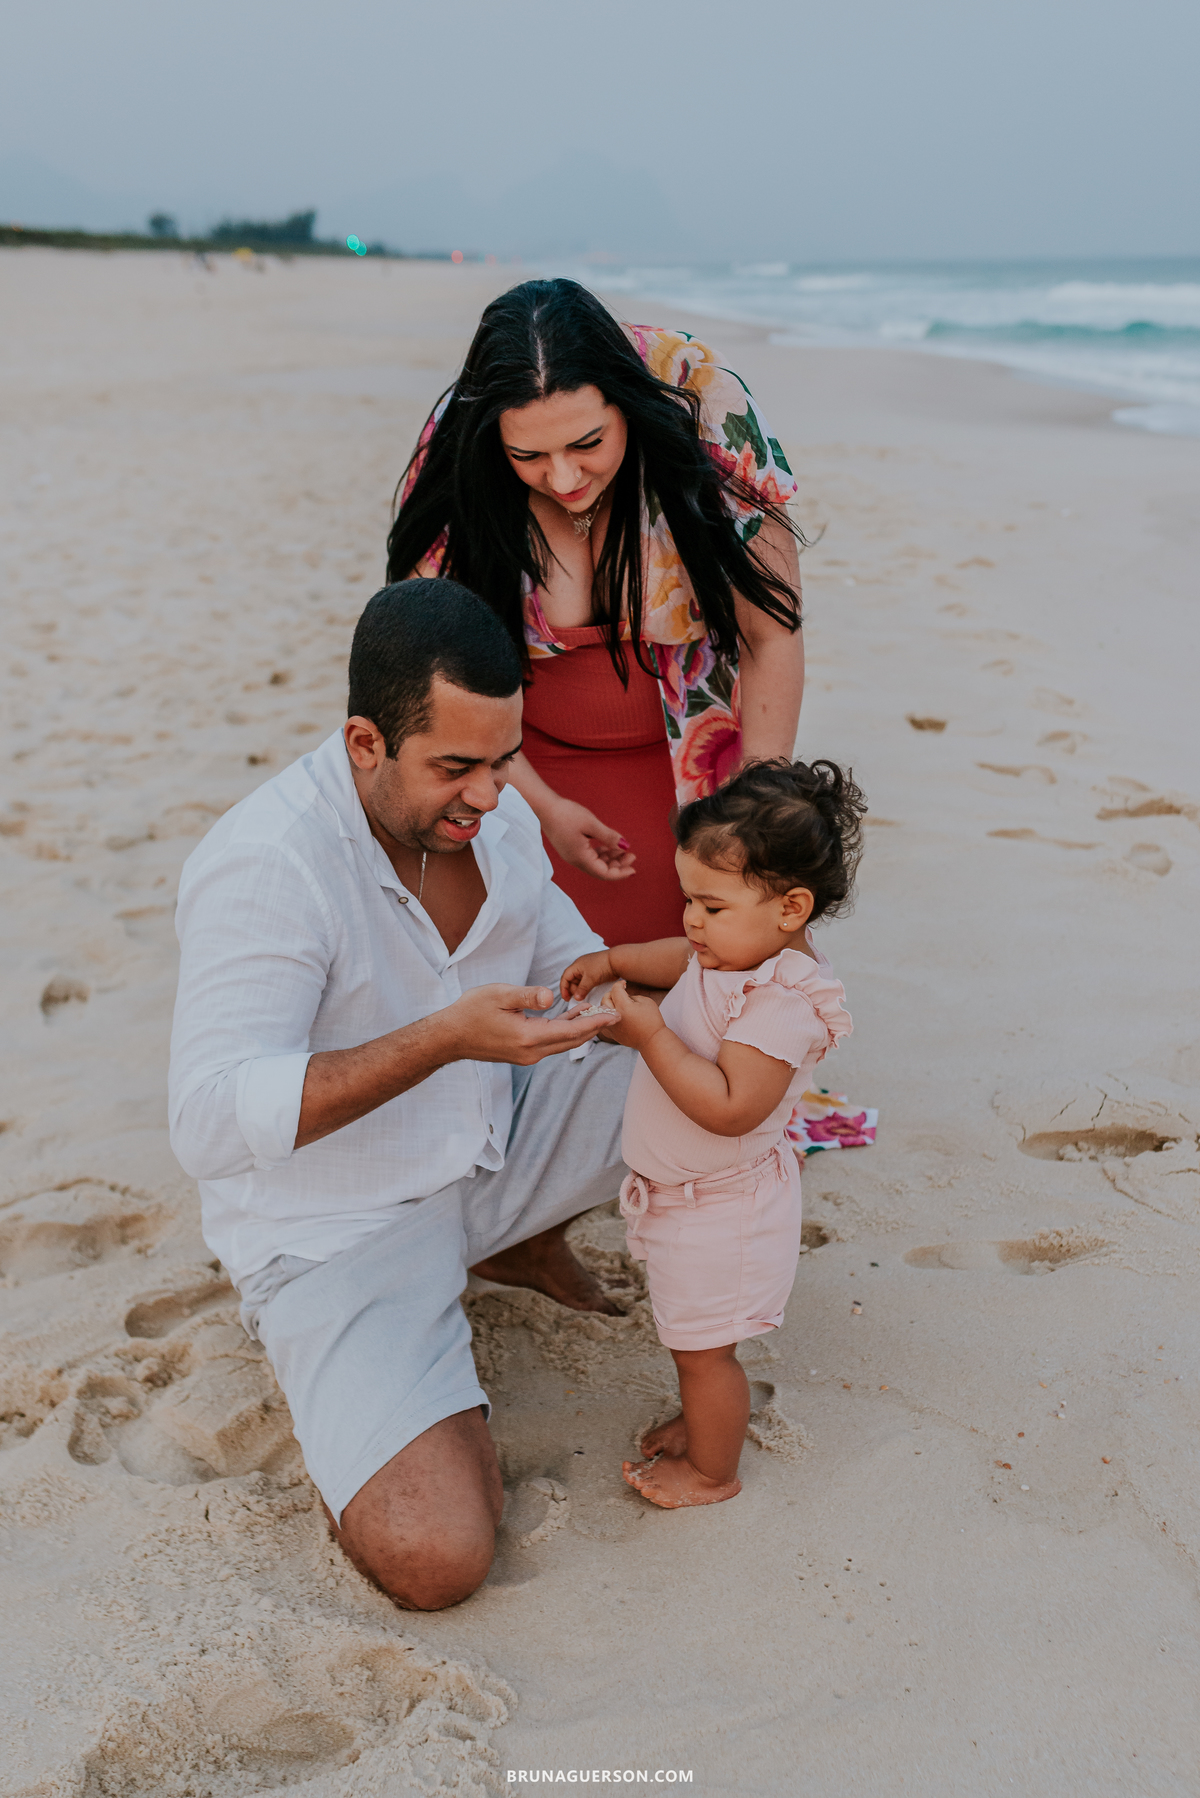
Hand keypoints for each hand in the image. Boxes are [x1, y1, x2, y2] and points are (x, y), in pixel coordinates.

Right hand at [445, 983, 608, 1066]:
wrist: (450, 1037)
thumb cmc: (471, 1012)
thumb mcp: (498, 994)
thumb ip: (527, 995)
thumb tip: (550, 996)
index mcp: (528, 1037)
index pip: (571, 1032)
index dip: (596, 1023)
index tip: (615, 1014)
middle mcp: (531, 1052)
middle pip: (572, 1041)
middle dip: (595, 1027)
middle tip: (617, 1013)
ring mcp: (527, 1056)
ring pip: (562, 1043)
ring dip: (581, 1029)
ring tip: (599, 1012)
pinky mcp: (523, 1054)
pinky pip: (551, 1043)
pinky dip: (565, 1031)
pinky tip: (573, 1016)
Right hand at [542, 797, 635, 882]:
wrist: (544, 807)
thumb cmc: (566, 814)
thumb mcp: (591, 824)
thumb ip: (609, 836)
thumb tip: (625, 846)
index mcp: (580, 858)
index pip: (604, 873)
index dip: (620, 873)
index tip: (634, 868)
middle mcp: (576, 860)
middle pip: (600, 870)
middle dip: (618, 865)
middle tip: (632, 855)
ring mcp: (572, 854)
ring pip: (595, 863)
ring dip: (610, 859)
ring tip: (623, 850)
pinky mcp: (570, 848)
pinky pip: (589, 856)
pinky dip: (601, 853)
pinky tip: (609, 846)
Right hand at [560, 949, 614, 1003]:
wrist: (617, 961)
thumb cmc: (602, 967)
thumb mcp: (590, 979)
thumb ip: (582, 989)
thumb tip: (576, 998)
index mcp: (576, 965)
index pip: (565, 977)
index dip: (564, 988)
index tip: (566, 998)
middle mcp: (581, 967)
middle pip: (572, 980)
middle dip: (572, 990)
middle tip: (577, 999)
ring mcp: (588, 969)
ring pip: (580, 982)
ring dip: (580, 990)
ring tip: (582, 997)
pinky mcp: (595, 973)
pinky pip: (587, 982)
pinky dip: (586, 988)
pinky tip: (588, 994)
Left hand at [601, 980, 666, 1051]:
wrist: (653, 1040)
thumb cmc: (653, 1020)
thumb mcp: (646, 1001)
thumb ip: (632, 996)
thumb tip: (623, 995)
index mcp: (624, 1006)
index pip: (615, 989)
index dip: (620, 984)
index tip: (624, 984)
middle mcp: (615, 1016)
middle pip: (605, 998)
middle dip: (612, 993)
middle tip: (620, 994)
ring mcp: (612, 1026)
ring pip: (602, 1010)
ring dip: (608, 1005)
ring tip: (618, 1005)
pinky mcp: (612, 1034)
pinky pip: (603, 1021)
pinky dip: (607, 1016)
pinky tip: (615, 1016)